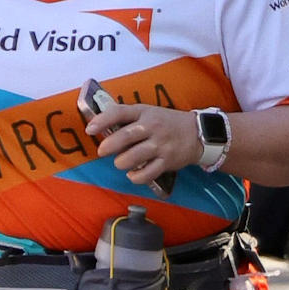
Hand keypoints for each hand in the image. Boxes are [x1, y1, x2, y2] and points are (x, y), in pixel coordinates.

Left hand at [85, 93, 199, 184]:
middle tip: (102, 151)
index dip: (103, 120)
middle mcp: (152, 127)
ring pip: (134, 157)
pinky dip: (136, 177)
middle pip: (126, 136)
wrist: (197, 133)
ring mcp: (160, 145)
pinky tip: (133, 174)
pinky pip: (147, 173)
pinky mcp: (167, 161)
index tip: (90, 129)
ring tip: (121, 163)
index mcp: (144, 112)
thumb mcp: (148, 112)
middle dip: (109, 146)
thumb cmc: (166, 123)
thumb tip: (101, 129)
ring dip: (121, 162)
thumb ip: (127, 118)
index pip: (120, 112)